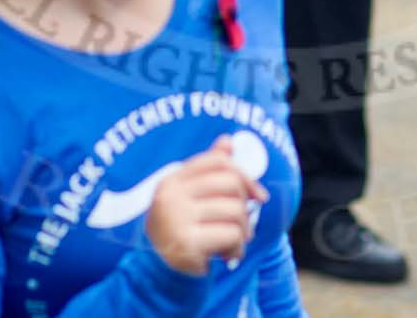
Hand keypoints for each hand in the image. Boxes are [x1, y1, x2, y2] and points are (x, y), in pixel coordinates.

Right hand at [145, 137, 267, 275]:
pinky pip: (232, 235)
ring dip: (243, 232)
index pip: (217, 161)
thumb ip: (208, 171)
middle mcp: (171, 195)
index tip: (257, 196)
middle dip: (244, 207)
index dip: (244, 175)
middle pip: (230, 183)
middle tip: (241, 227)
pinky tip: (228, 256)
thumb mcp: (191, 199)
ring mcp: (176, 218)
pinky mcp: (187, 243)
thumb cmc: (182, 231)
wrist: (159, 275)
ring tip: (233, 244)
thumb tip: (227, 141)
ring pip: (235, 211)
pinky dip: (237, 248)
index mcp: (171, 180)